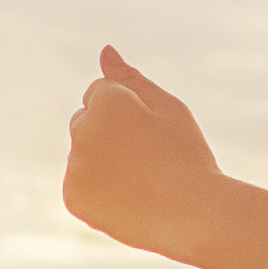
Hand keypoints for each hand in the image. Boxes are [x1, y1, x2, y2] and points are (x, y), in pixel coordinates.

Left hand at [60, 45, 216, 250]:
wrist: (195, 217)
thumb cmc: (188, 156)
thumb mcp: (168, 108)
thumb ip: (130, 78)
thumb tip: (105, 51)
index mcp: (106, 100)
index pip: (100, 91)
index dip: (131, 111)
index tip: (152, 133)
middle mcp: (82, 130)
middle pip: (84, 120)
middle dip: (108, 131)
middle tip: (147, 157)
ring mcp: (74, 166)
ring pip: (82, 154)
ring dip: (103, 162)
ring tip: (141, 181)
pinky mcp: (72, 197)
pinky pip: (80, 185)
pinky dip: (98, 191)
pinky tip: (128, 199)